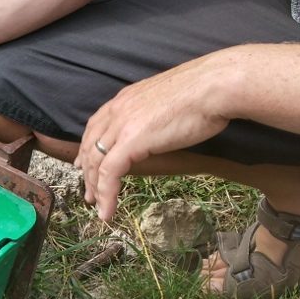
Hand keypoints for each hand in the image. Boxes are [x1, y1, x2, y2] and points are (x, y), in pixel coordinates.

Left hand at [74, 54, 229, 219]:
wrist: (216, 86)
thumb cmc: (205, 92)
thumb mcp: (167, 103)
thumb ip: (152, 117)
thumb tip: (156, 131)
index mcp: (125, 99)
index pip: (95, 126)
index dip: (87, 148)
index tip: (83, 165)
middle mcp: (117, 110)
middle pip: (91, 146)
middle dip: (87, 172)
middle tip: (89, 193)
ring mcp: (121, 125)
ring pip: (96, 162)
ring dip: (95, 188)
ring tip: (98, 207)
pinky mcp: (130, 141)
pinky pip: (109, 173)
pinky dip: (106, 195)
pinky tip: (108, 212)